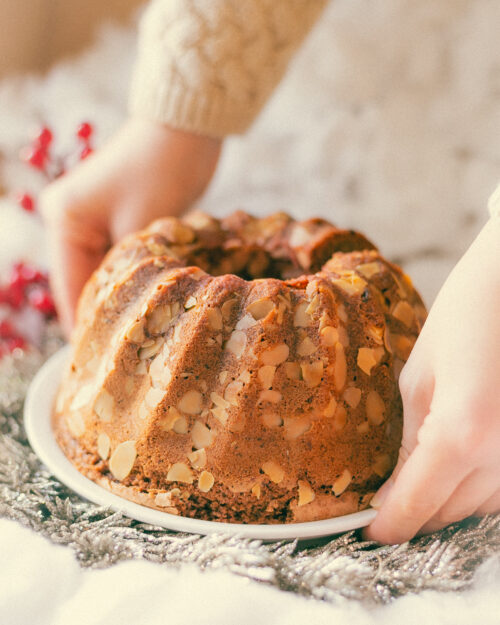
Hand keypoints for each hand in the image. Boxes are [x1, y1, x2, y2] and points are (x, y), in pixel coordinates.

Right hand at [40, 117, 220, 335]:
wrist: (185, 127)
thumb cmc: (163, 169)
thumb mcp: (143, 228)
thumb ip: (129, 274)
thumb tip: (123, 319)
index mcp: (64, 220)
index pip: (72, 288)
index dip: (87, 326)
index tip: (102, 361)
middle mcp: (69, 221)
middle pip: (84, 283)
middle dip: (105, 314)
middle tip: (126, 356)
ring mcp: (91, 219)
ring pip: (103, 274)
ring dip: (121, 299)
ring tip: (139, 338)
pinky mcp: (115, 219)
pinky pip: (119, 261)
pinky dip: (132, 281)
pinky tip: (148, 305)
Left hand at [365, 217, 499, 542]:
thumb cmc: (464, 319)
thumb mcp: (420, 378)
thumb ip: (409, 441)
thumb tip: (392, 488)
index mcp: (462, 433)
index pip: (416, 505)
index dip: (388, 525)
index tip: (369, 530)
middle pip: (449, 514)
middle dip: (413, 513)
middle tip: (386, 501)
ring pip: (481, 509)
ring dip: (447, 502)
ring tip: (419, 479)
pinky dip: (478, 489)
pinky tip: (458, 466)